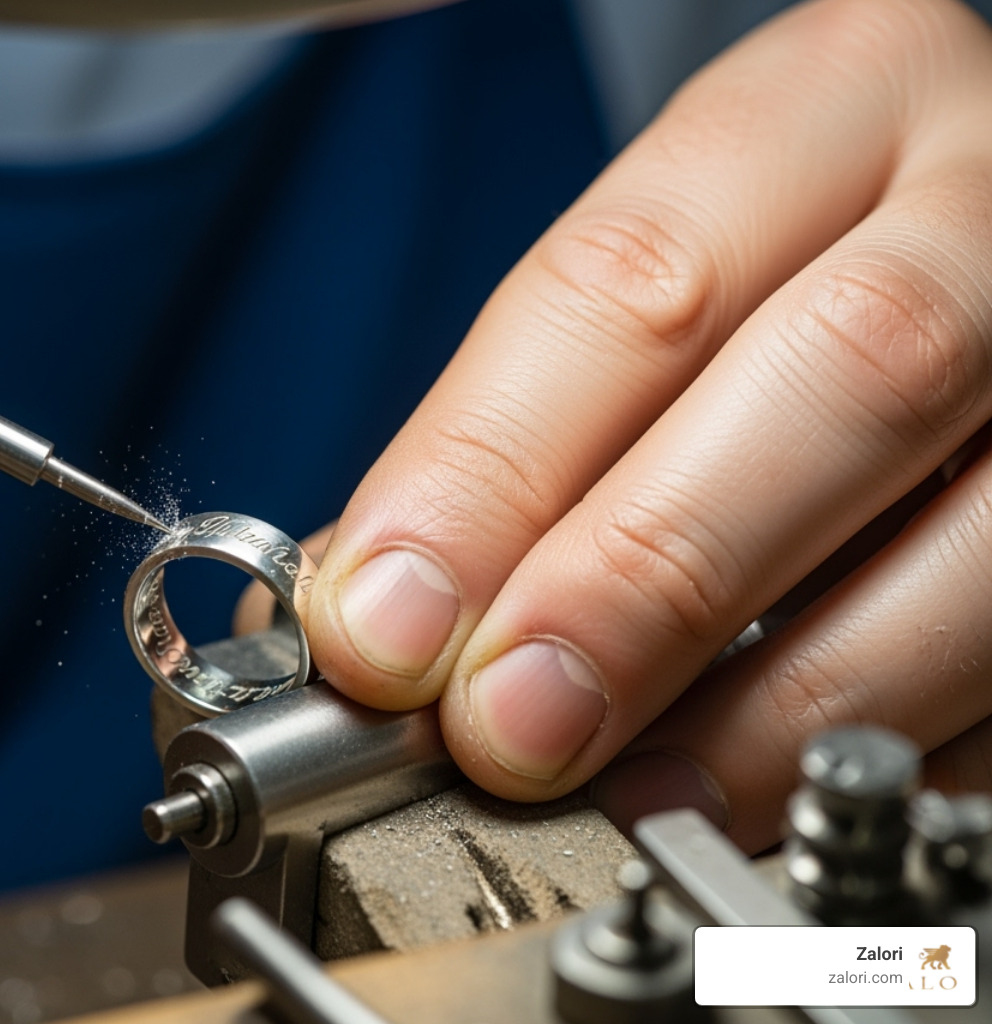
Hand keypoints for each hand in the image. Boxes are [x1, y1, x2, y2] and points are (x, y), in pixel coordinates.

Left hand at [307, 0, 991, 852]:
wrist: (972, 241)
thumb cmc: (779, 269)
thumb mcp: (660, 282)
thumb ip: (523, 429)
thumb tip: (381, 611)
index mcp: (833, 103)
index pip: (636, 278)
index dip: (494, 473)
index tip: (389, 627)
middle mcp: (991, 200)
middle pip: (845, 376)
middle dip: (648, 577)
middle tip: (513, 725)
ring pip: (980, 543)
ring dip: (780, 702)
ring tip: (634, 792)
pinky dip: (891, 747)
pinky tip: (769, 788)